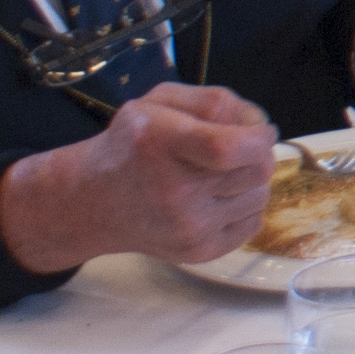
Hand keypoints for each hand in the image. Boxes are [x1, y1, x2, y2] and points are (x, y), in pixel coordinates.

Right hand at [0, 83, 280, 273]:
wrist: (94, 202)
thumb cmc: (134, 144)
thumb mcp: (160, 102)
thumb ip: (215, 101)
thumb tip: (260, 125)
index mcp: (161, 143)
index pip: (228, 148)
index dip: (258, 137)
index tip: (259, 131)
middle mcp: (173, 191)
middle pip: (257, 171)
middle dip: (258, 154)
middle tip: (237, 150)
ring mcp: (186, 228)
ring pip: (259, 196)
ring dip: (249, 182)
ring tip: (217, 175)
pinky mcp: (197, 252)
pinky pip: (252, 224)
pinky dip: (244, 208)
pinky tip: (214, 198)